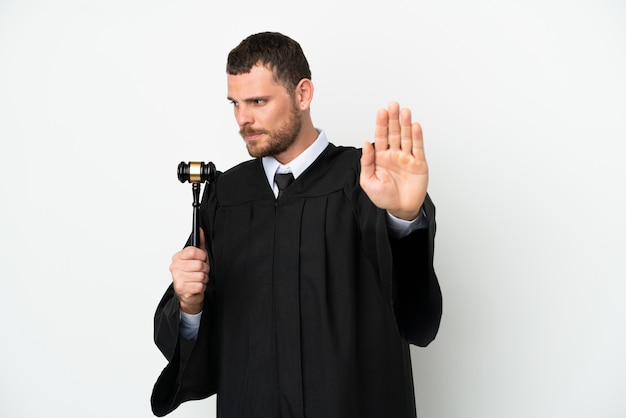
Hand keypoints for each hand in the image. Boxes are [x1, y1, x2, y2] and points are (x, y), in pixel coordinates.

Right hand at [170, 227, 209, 313]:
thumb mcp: (197, 258)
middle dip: (205, 269)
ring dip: (204, 278)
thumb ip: (199, 243)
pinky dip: (202, 286)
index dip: (202, 256)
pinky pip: (200, 285)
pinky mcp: (182, 289)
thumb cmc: (192, 274)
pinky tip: (196, 286)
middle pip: (199, 264)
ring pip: (201, 275)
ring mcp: (177, 278)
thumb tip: (199, 230)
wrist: (188, 294)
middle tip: (200, 271)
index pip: (193, 251)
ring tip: (198, 279)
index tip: (202, 259)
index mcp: (177, 257)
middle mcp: (175, 267)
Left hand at [360, 102, 427, 220]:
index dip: (381, 124)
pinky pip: (418, 148)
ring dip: (406, 124)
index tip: (381, 111)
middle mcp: (394, 155)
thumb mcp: (368, 182)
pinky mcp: (419, 164)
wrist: (400, 209)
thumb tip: (365, 144)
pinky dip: (417, 137)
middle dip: (393, 119)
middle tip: (393, 105)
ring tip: (405, 112)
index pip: (380, 136)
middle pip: (394, 133)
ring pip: (406, 137)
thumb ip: (366, 162)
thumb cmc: (384, 197)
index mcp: (381, 157)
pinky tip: (415, 126)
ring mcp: (407, 158)